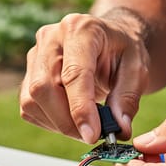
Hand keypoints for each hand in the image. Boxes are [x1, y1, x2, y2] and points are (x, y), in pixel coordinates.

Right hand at [19, 11, 149, 142]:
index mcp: (81, 29)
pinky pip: (29, 108)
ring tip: (84, 125)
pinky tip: (70, 118)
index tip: (91, 135)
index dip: (80, 108)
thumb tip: (119, 129)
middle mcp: (51, 38)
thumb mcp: (137, 69)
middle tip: (91, 136)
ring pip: (32, 100)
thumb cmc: (122, 51)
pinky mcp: (28, 74)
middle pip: (44, 87)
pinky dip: (49, 122)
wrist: (108, 41)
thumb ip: (128, 98)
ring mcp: (35, 55)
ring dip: (58, 124)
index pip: (74, 74)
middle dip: (66, 121)